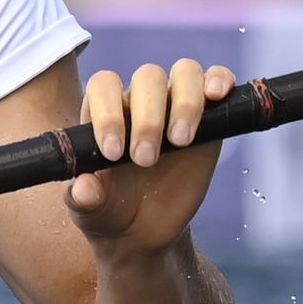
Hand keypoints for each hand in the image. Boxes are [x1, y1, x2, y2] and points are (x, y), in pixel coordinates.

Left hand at [63, 60, 232, 257]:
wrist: (143, 230)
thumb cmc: (109, 209)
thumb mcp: (89, 211)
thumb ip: (82, 199)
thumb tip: (85, 188)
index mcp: (103, 113)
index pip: (104, 87)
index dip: (109, 113)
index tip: (113, 152)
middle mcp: (140, 102)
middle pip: (148, 77)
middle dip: (149, 119)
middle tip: (145, 160)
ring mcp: (176, 106)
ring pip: (185, 73)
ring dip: (185, 103)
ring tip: (181, 141)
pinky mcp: (210, 118)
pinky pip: (217, 80)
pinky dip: (220, 79)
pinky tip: (216, 96)